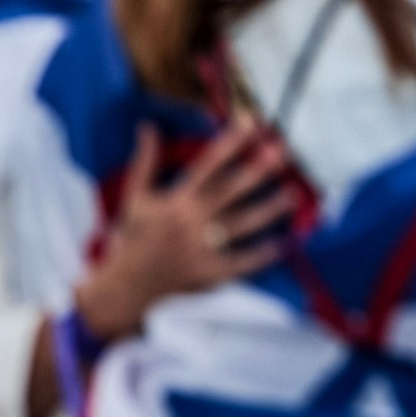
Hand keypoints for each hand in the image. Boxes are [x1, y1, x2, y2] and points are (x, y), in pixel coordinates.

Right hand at [74, 119, 297, 340]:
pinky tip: (286, 242)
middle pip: (231, 191)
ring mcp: (202, 249)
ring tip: (293, 193)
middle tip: (282, 152)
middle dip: (258, 170)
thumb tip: (148, 127)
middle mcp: (190, 222)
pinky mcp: (210, 274)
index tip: (251, 125)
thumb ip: (145, 162)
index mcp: (174, 202)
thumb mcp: (134, 199)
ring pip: (243, 224)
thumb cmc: (131, 240)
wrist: (122, 291)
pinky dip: (265, 253)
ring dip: (270, 208)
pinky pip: (243, 262)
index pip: (207, 165)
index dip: (230, 143)